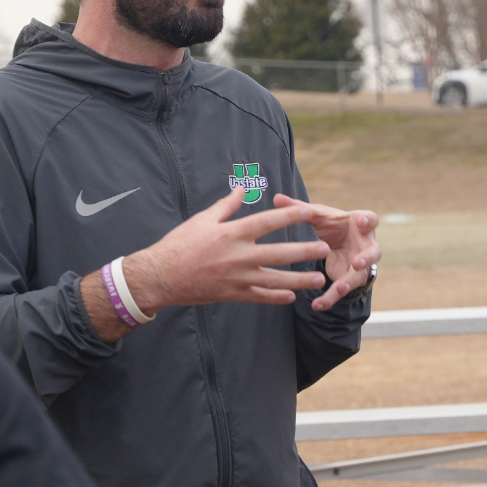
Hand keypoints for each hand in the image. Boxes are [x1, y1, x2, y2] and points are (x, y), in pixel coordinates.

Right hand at [123, 189, 330, 316]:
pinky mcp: (232, 294)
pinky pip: (259, 296)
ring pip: (275, 280)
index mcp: (232, 233)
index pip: (269, 221)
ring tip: (318, 280)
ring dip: (299, 280)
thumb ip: (226, 206)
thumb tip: (241, 189)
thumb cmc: (180, 244)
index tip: (310, 212)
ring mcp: (237, 277)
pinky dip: (276, 297)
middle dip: (304, 251)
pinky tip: (291, 297)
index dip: (292, 216)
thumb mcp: (202, 219)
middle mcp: (239, 255)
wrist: (161, 275)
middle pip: (279, 252)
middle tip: (324, 249)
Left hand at [273, 194, 380, 310]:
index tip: (361, 221)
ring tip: (339, 288)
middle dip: (367, 258)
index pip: (371, 219)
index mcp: (360, 223)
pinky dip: (331, 298)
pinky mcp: (350, 278)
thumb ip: (300, 208)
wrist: (341, 241)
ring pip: (360, 276)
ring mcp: (361, 263)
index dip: (368, 221)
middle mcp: (365, 244)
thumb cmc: (333, 224)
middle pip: (374, 252)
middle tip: (358, 263)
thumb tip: (276, 197)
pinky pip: (343, 289)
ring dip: (350, 282)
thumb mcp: (319, 216)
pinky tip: (317, 305)